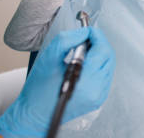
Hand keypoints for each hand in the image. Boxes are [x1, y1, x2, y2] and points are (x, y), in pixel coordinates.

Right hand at [0, 27, 114, 136]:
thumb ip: (67, 40)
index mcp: (86, 79)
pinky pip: (105, 75)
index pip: (102, 49)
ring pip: (108, 65)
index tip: (87, 29)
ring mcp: (99, 95)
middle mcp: (96, 89)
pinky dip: (98, 65)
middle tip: (85, 38)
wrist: (34, 115)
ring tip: (82, 51)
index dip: (96, 35)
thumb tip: (84, 32)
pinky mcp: (98, 99)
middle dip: (99, 43)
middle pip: (108, 56)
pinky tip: (84, 64)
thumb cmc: (38, 89)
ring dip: (99, 54)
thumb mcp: (49, 58)